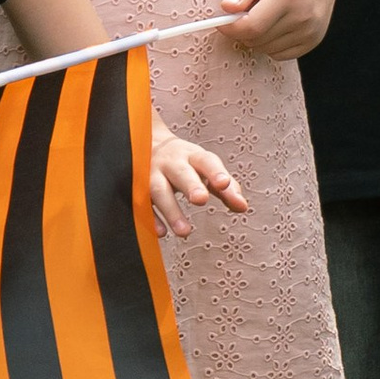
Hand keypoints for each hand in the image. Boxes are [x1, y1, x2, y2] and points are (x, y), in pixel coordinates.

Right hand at [146, 114, 243, 239]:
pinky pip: (142, 203)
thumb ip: (225, 188)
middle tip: (201, 200)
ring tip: (185, 232)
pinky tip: (161, 233)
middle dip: (190, 185)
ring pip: (159, 191)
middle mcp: (171, 163)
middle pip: (181, 172)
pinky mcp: (136, 188)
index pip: (206, 161)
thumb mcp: (206, 168)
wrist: (147, 144)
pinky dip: (151, 219)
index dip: (215, 172)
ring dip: (171, 211)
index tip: (224, 184)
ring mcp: (152, 174)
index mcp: (193, 156)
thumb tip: (243, 207)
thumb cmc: (186, 162)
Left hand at [217, 0, 350, 61]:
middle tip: (246, 11)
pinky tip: (276, 24)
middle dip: (243, 30)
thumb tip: (226, 9)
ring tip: (265, 13)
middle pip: (256, 40)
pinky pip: (280, 54)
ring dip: (257, 37)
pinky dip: (271, 43)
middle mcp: (302, 16)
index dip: (230, 28)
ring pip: (266, 49)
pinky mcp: (314, 39)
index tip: (222, 22)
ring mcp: (311, 30)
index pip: (251, 27)